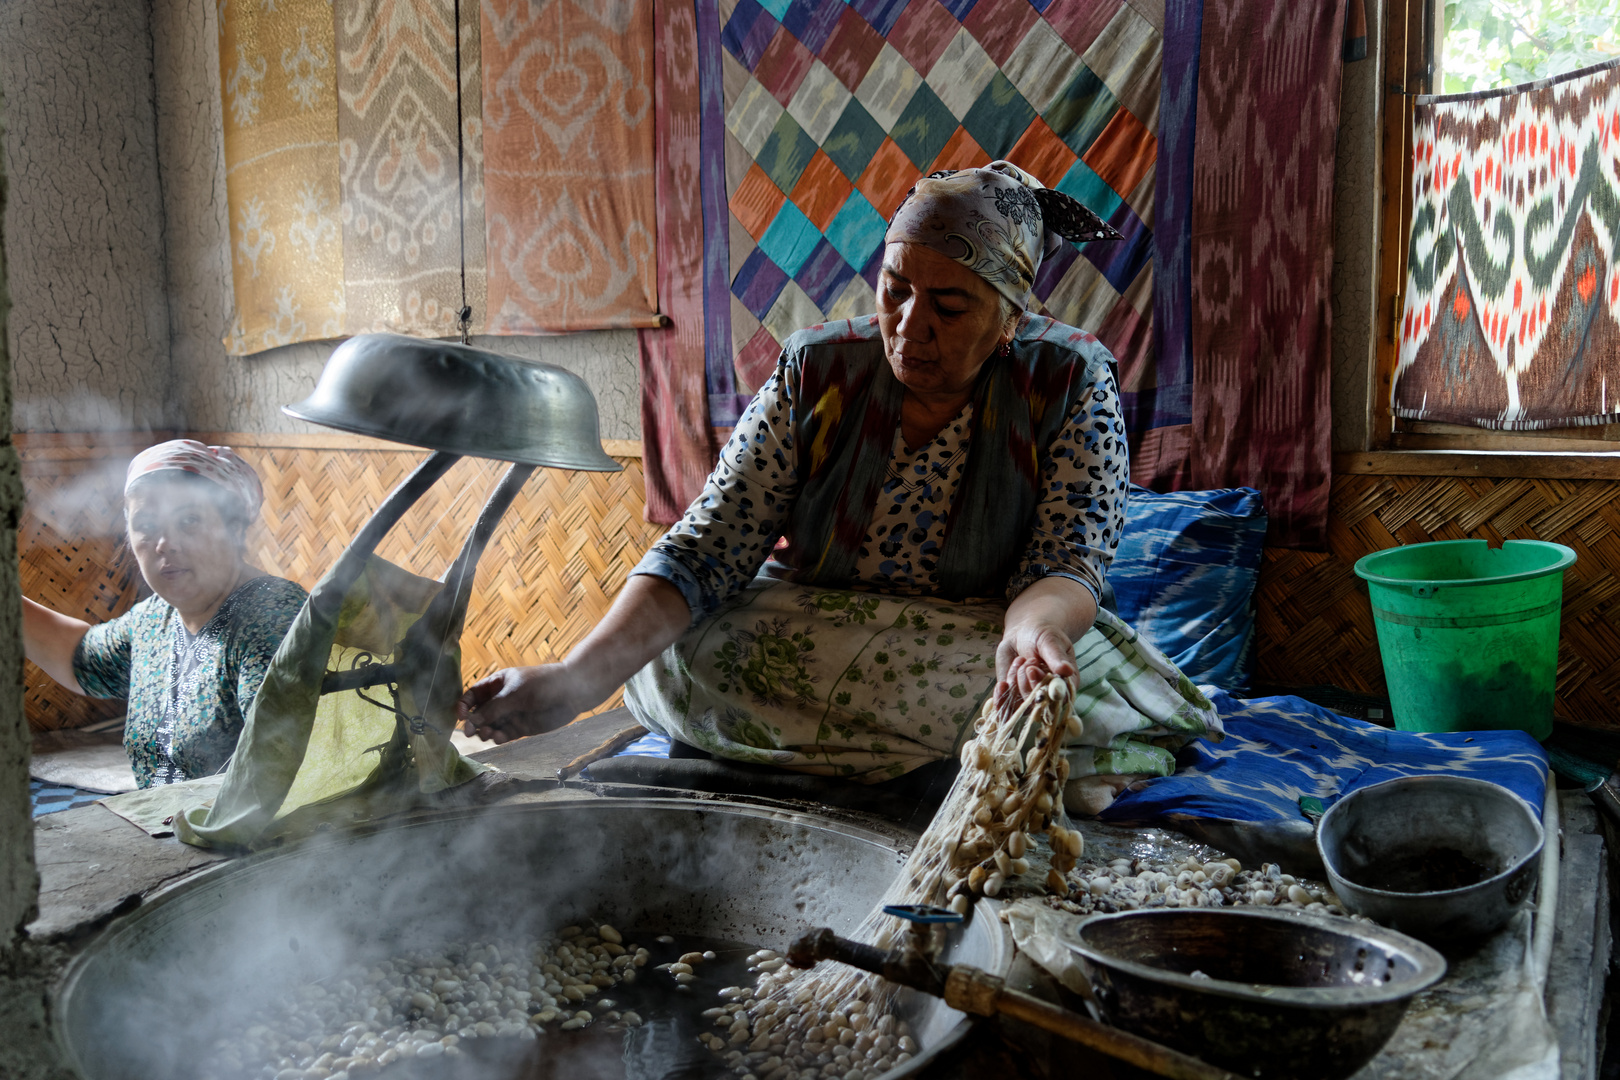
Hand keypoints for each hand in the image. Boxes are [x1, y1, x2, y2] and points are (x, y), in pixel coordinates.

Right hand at [456, 664, 583, 744]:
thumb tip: (470, 723)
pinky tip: (500, 738)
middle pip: (479, 714)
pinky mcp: (520, 728)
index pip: (473, 695)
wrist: (570, 692)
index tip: (460, 716)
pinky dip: (499, 738)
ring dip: (485, 731)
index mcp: (497, 684)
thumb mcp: (514, 694)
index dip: (463, 705)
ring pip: (490, 726)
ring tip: (488, 734)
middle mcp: (501, 700)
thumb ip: (492, 709)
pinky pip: (504, 735)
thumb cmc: (541, 684)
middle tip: (470, 731)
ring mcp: (510, 714)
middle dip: (473, 722)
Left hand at [995, 624, 1077, 703]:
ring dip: (1016, 682)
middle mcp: (1050, 695)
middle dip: (1027, 681)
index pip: (1058, 697)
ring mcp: (1031, 697)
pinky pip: (1007, 706)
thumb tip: (1066, 670)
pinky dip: (1001, 698)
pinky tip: (1002, 685)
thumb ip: (1056, 657)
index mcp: (1066, 683)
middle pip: (1038, 703)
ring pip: (1021, 704)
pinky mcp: (1015, 697)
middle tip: (1028, 661)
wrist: (1023, 632)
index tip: (1032, 668)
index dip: (1043, 688)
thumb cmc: (1042, 635)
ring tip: (1020, 660)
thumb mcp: (1050, 641)